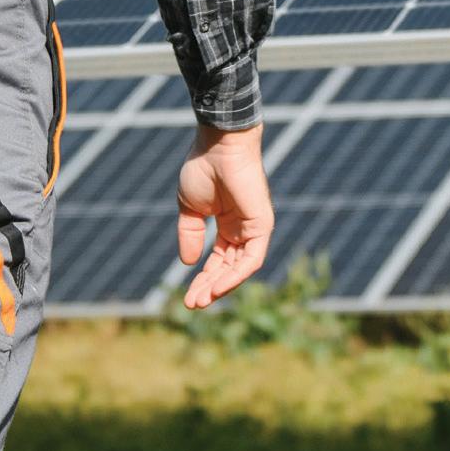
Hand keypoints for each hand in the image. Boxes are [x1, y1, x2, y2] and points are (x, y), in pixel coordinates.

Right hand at [177, 121, 273, 309]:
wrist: (219, 146)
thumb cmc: (203, 168)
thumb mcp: (189, 207)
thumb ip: (190, 234)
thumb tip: (188, 263)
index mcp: (227, 224)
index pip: (217, 262)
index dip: (202, 279)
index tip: (187, 297)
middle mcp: (242, 230)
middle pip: (228, 269)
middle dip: (209, 288)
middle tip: (192, 305)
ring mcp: (254, 229)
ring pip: (240, 269)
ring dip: (221, 287)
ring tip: (201, 301)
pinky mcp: (262, 226)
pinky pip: (251, 259)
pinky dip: (235, 276)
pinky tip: (218, 287)